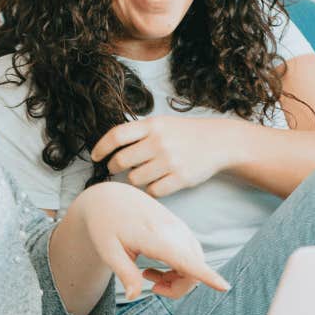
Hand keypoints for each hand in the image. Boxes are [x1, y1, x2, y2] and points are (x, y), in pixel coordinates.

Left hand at [74, 182, 227, 300]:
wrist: (110, 197)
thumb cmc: (105, 223)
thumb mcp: (107, 250)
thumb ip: (124, 273)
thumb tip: (133, 297)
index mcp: (154, 236)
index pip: (186, 259)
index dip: (206, 275)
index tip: (224, 287)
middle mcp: (173, 231)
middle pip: (193, 269)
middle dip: (178, 288)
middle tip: (151, 287)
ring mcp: (179, 229)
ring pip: (195, 263)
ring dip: (178, 278)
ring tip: (148, 275)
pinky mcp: (180, 229)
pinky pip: (190, 255)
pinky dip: (179, 269)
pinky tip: (155, 268)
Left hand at [91, 115, 242, 195]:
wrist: (219, 142)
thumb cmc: (184, 133)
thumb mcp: (162, 123)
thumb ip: (138, 132)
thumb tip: (109, 147)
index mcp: (153, 125)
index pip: (116, 136)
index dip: (101, 148)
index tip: (95, 157)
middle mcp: (159, 142)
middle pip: (121, 160)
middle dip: (114, 167)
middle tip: (116, 168)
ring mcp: (170, 161)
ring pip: (135, 179)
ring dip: (134, 179)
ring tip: (143, 173)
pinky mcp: (180, 178)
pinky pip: (152, 191)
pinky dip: (150, 189)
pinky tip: (156, 182)